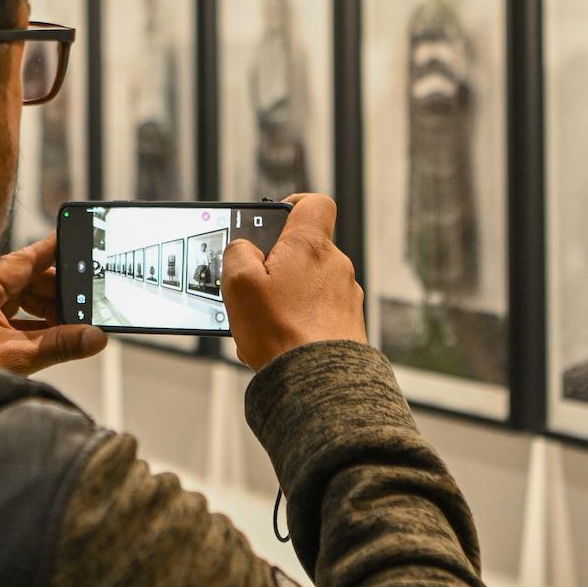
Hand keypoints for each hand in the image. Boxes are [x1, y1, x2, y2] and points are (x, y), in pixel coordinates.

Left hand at [0, 233, 107, 375]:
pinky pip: (19, 321)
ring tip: (77, 324)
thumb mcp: (15, 356)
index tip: (80, 239)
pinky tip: (58, 337)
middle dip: (61, 291)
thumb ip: (58, 345)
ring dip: (52, 313)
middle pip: (32, 281)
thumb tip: (95, 337)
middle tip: (90, 299)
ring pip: (27, 302)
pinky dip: (39, 328)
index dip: (55, 249)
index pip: (29, 258)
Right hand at [221, 194, 366, 370]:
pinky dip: (300, 319)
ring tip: (264, 321)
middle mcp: (336, 266)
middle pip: (305, 249)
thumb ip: (238, 253)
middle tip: (253, 285)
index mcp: (311, 246)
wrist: (319, 382)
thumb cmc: (282, 333)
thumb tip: (244, 248)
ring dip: (287, 296)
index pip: (314, 203)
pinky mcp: (349, 325)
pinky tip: (280, 340)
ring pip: (310, 283)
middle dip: (277, 263)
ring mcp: (346, 297)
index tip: (272, 220)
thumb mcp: (240, 284)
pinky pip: (319, 312)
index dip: (291, 205)